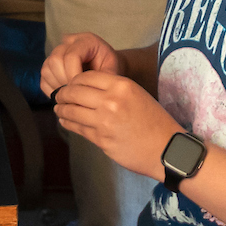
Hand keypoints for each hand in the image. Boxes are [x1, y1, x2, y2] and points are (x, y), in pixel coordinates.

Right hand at [39, 32, 121, 97]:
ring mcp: (58, 51)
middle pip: (55, 60)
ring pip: (47, 68)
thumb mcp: (112, 71)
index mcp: (86, 40)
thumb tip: (88, 91)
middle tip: (75, 92)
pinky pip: (44, 76)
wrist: (106, 65)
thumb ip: (102, 79)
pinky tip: (65, 93)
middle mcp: (69, 41)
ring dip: (57, 84)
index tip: (81, 89)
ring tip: (71, 93)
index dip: (73, 75)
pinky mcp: (51, 63)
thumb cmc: (110, 67)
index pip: (71, 56)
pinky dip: (51, 88)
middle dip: (64, 80)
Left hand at [50, 72, 181, 180]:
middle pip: (74, 92)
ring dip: (62, 109)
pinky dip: (68, 123)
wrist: (166, 149)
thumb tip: (88, 90)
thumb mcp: (138, 95)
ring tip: (59, 109)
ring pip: (72, 111)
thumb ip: (114, 90)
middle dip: (63, 94)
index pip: (86, 77)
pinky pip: (77, 128)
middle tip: (59, 96)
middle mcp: (111, 101)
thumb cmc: (155, 121)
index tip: (70, 85)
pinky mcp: (101, 139)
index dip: (74, 80)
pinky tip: (66, 121)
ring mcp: (104, 121)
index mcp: (121, 85)